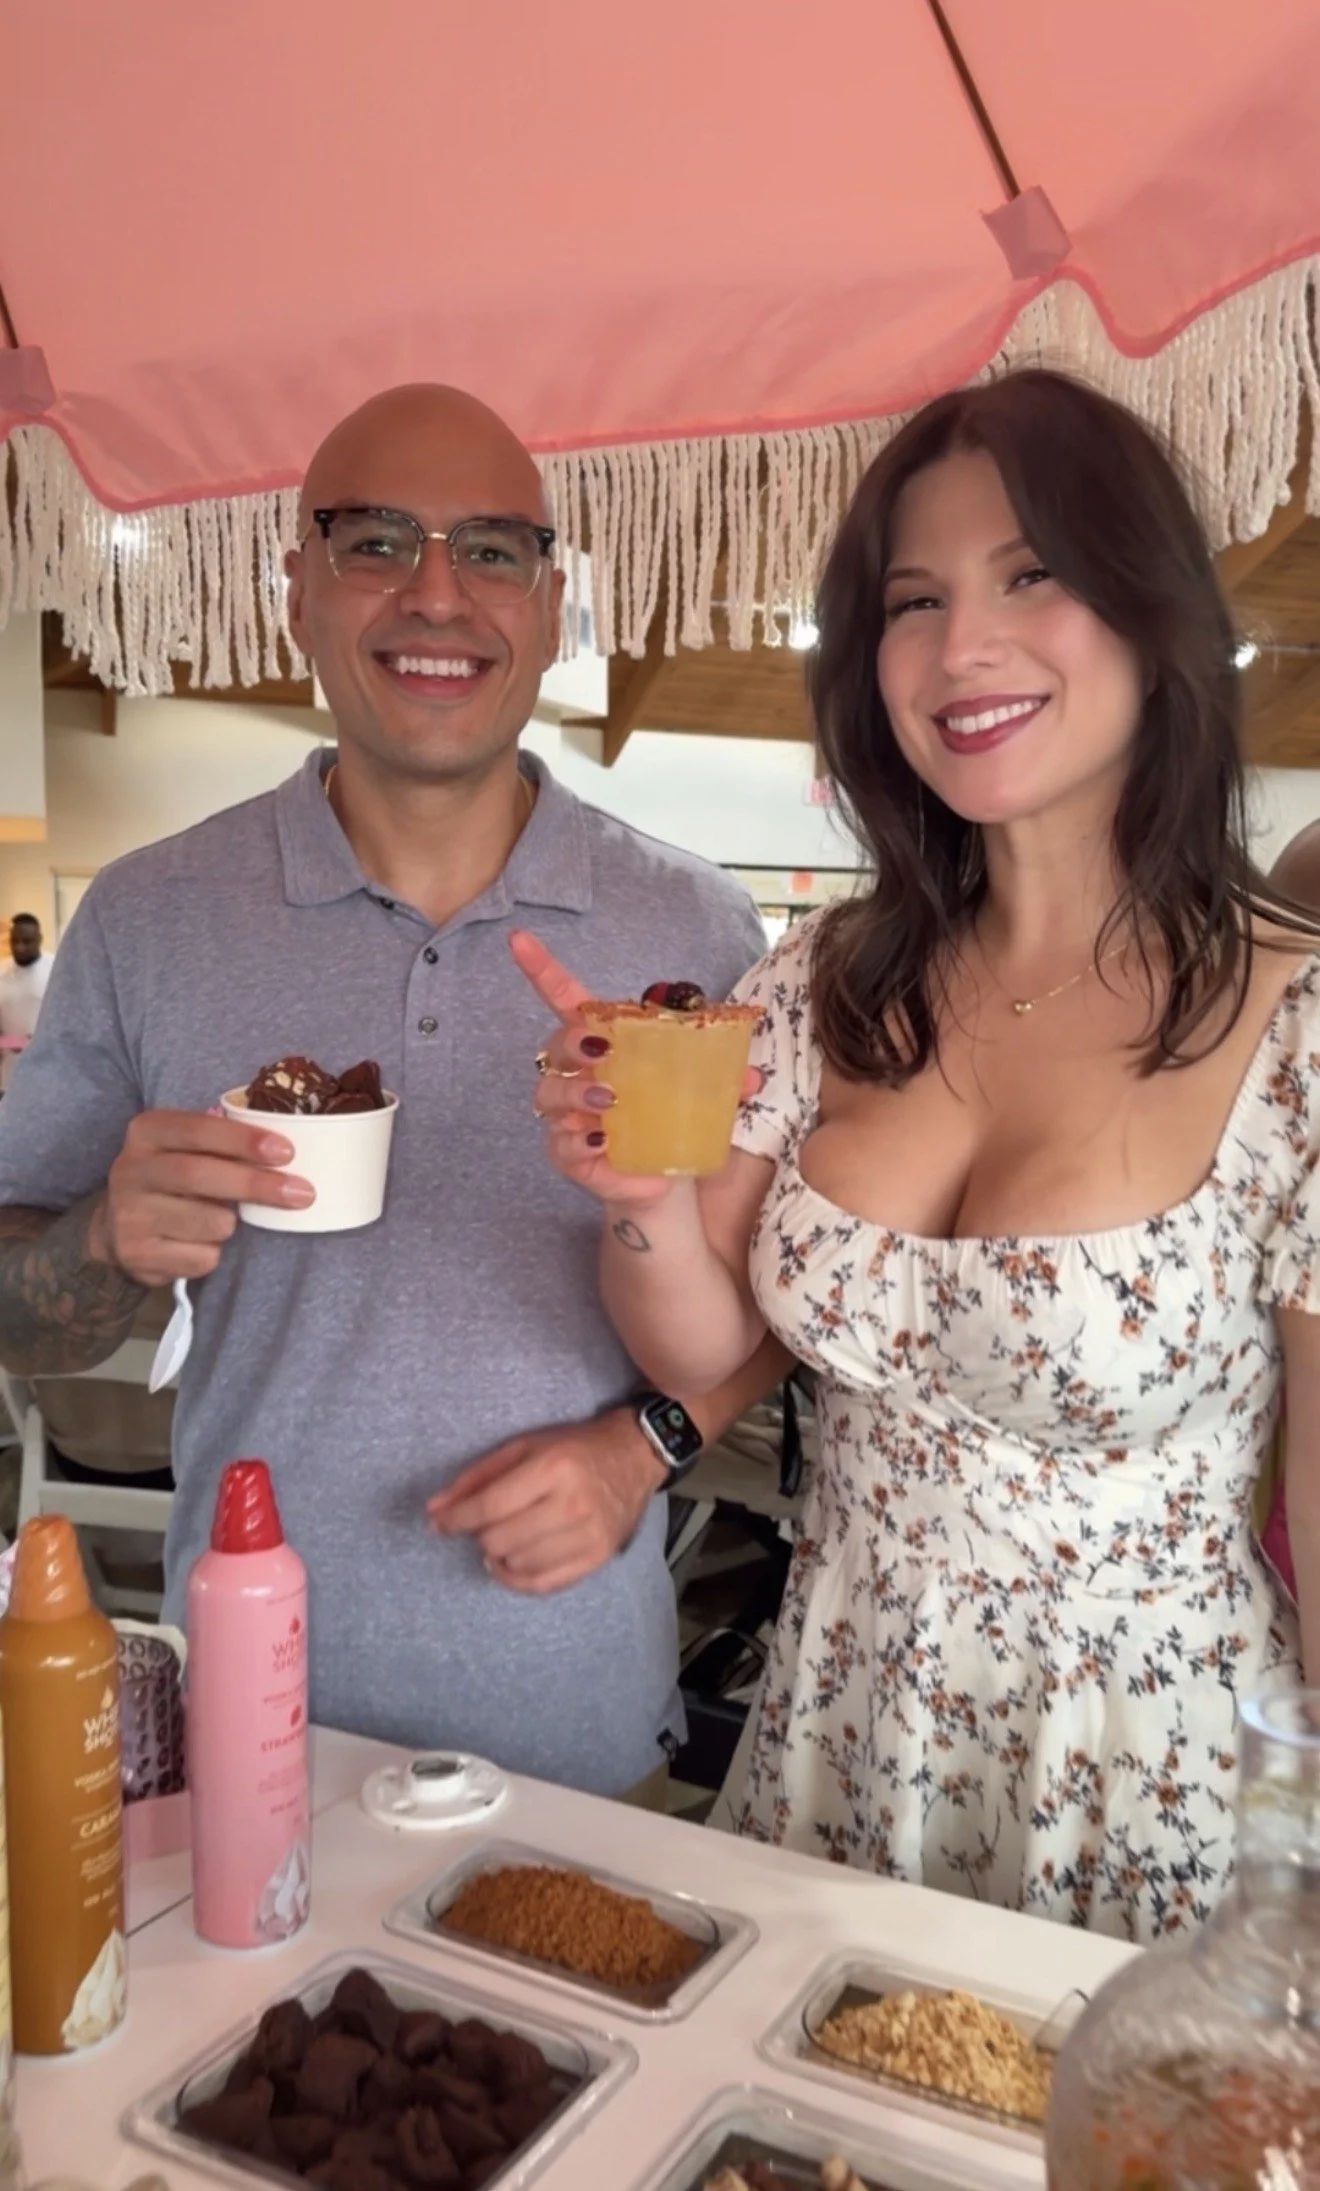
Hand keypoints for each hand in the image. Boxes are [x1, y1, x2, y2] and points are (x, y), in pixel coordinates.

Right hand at [94, 1109, 315, 1284]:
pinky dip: (213, 1254)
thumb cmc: (173, 1180)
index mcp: (147, 1132)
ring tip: (226, 1220)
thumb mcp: (185, 1149)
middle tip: (301, 1193)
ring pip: (207, 1221)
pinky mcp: (136, 1254)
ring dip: (232, 1224)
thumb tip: (286, 1153)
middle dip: (255, 1184)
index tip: (286, 1153)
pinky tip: (200, 1244)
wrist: (119, 1228)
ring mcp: (129, 1214)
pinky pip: (199, 1257)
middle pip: (199, 1175)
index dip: (243, 1140)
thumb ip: (222, 1143)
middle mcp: (130, 1169)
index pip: (197, 1130)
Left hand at [427, 1408, 666, 1594]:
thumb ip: (477, 1477)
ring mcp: (589, 1535)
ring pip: (518, 1564)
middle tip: (486, 1523)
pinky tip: (510, 1563)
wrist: (635, 1457)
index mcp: (552, 1467)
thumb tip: (435, 1510)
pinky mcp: (598, 1557)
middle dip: (480, 1534)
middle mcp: (573, 1504)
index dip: (456, 1519)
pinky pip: (544, 1584)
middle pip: (499, 1539)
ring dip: (499, 1554)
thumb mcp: (524, 1446)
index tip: (439, 1524)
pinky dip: (517, 1579)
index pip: (490, 1506)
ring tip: (503, 1538)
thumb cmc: (573, 1448)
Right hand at [511, 929, 758, 1210]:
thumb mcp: (702, 1096)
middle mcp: (574, 1076)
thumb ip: (723, 1081)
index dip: (542, 970)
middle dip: (571, 1043)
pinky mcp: (569, 1157)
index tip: (518, 938)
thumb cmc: (672, 1121)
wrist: (668, 1182)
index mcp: (602, 1045)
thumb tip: (753, 1076)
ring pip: (551, 1093)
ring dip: (577, 1093)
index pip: (565, 1001)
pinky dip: (591, 1150)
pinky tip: (615, 1151)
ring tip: (612, 1103)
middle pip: (554, 1046)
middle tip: (602, 1050)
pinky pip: (566, 1149)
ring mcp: (566, 1117)